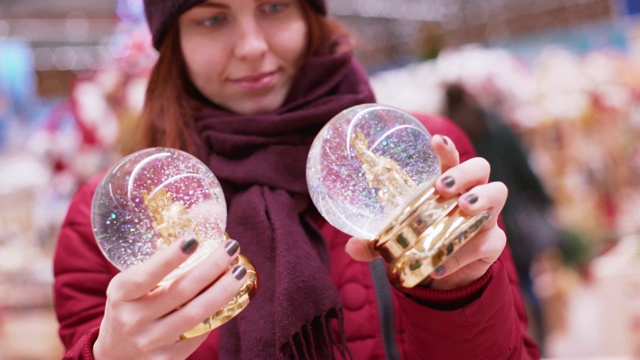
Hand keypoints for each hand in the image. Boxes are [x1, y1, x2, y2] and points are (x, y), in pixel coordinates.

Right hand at [93, 238, 246, 359]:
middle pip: (181, 291)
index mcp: (120, 295)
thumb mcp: (127, 289)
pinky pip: (200, 333)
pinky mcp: (167, 359)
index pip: (145, 275)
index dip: (170, 258)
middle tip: (232, 247)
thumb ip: (153, 271)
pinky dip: (218, 313)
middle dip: (212, 267)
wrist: (115, 356)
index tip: (193, 239)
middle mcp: (133, 320)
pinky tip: (231, 298)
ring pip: (196, 314)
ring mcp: (150, 342)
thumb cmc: (128, 309)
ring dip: (223, 290)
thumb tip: (198, 242)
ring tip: (239, 272)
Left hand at [345, 134, 507, 289]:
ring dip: (481, 198)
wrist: (442, 272)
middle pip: (480, 167)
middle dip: (464, 172)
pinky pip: (491, 241)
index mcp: (447, 184)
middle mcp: (470, 193)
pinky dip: (468, 252)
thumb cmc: (420, 242)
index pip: (450, 158)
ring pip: (498, 192)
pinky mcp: (492, 242)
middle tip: (443, 187)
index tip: (435, 141)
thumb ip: (374, 243)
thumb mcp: (395, 241)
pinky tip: (444, 263)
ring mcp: (486, 216)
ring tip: (462, 208)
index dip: (445, 148)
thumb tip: (352, 246)